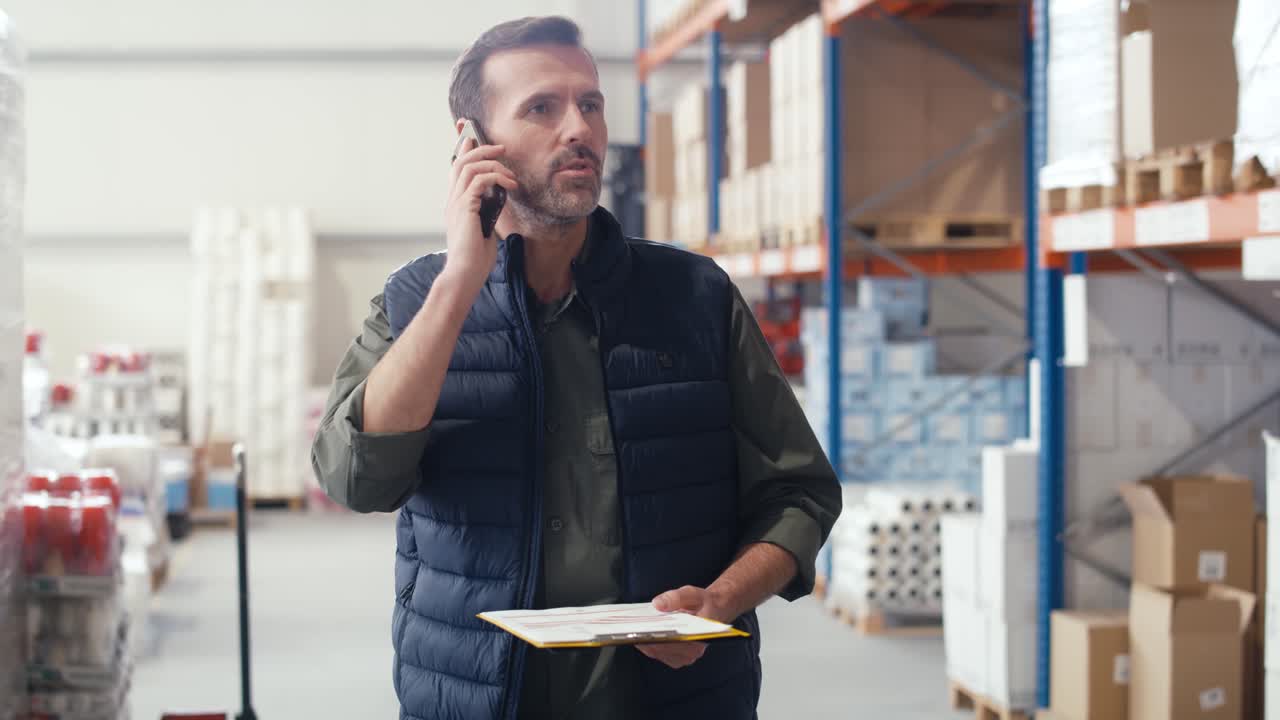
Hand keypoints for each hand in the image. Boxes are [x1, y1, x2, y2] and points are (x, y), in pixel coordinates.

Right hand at [442, 138, 517, 294]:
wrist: (466, 274)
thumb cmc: (475, 258)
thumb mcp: (485, 228)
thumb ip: (487, 211)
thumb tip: (499, 198)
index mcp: (455, 203)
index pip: (455, 169)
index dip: (463, 150)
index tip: (473, 138)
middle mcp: (452, 200)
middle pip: (461, 161)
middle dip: (482, 149)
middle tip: (502, 148)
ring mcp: (455, 203)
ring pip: (469, 167)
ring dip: (493, 163)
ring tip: (510, 171)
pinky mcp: (464, 208)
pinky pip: (478, 181)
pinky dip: (496, 178)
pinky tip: (510, 186)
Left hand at [635, 585, 732, 669]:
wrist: (714, 610)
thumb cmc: (704, 603)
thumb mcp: (692, 594)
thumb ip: (676, 598)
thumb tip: (658, 604)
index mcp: (698, 639)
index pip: (671, 643)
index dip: (652, 638)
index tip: (637, 631)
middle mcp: (691, 653)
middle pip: (660, 649)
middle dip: (643, 638)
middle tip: (627, 628)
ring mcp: (683, 658)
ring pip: (656, 652)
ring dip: (643, 641)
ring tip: (630, 629)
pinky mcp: (676, 658)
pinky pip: (657, 653)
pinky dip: (648, 643)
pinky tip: (639, 632)